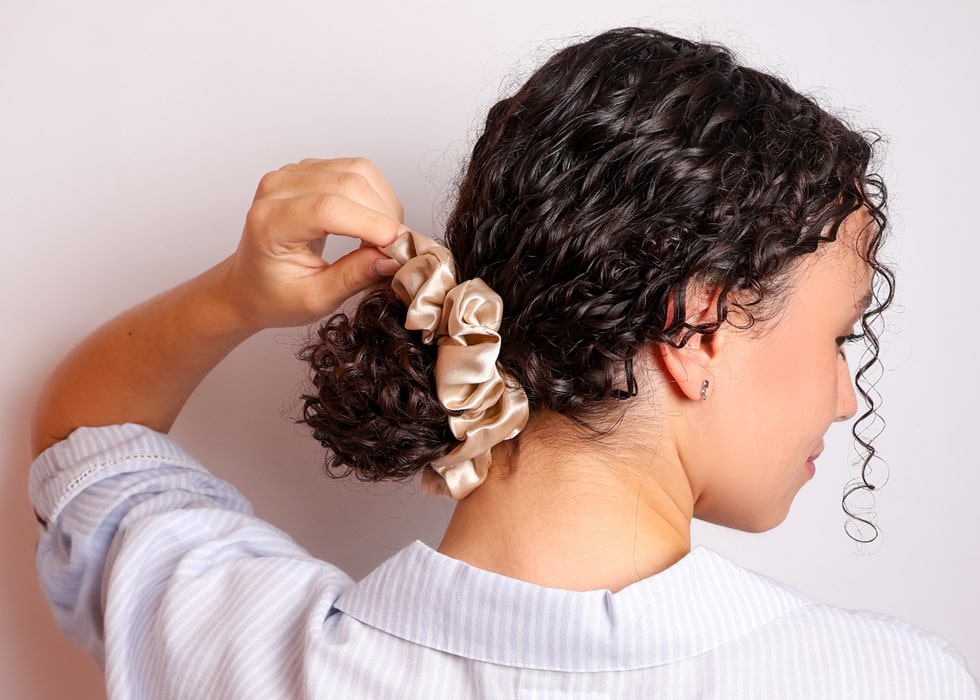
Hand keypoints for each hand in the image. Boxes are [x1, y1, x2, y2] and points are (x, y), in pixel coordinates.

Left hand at [224, 157, 405, 330]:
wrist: (249, 282)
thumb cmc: (274, 295)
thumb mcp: (315, 299)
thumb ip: (353, 278)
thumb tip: (391, 258)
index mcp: (269, 222)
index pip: (328, 209)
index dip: (371, 225)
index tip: (399, 248)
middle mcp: (277, 188)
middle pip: (349, 183)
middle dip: (384, 216)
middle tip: (397, 250)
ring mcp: (292, 174)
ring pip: (358, 171)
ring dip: (384, 204)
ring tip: (384, 239)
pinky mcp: (309, 170)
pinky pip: (356, 170)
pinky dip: (376, 196)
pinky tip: (373, 223)